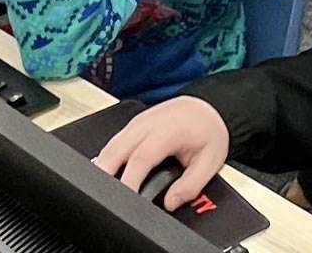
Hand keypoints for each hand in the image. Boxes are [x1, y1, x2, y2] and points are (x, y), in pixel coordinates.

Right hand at [91, 96, 229, 211]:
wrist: (206, 108)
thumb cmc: (208, 131)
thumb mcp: (210, 161)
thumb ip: (191, 186)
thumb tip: (170, 203)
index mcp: (168, 131)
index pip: (142, 157)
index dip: (130, 180)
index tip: (126, 200)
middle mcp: (147, 124)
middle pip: (116, 149)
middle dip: (104, 173)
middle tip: (101, 197)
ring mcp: (136, 123)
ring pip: (110, 145)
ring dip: (102, 166)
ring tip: (100, 190)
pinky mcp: (131, 126)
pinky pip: (114, 143)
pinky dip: (107, 159)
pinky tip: (106, 175)